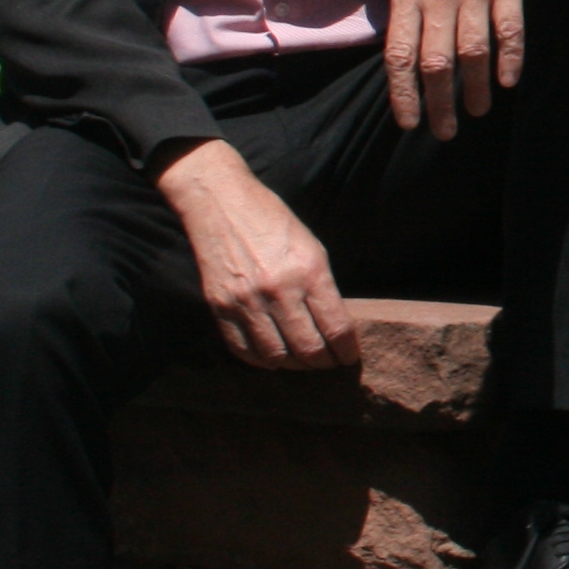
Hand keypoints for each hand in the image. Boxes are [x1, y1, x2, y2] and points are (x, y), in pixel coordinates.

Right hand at [155, 139, 359, 369]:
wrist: (221, 203)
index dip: (346, 350)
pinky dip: (261, 360)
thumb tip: (334, 326)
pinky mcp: (219, 307)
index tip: (349, 358)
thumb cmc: (274, 221)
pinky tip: (272, 358)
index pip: (336, 328)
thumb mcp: (312, 247)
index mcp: (309, 271)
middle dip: (323, 363)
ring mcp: (246, 301)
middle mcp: (279, 290)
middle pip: (307, 348)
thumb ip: (323, 287)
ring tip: (302, 362)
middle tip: (328, 363)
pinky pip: (242, 350)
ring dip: (293, 365)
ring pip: (276, 356)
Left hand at [387, 0, 540, 136]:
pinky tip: (508, 81)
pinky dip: (509, 60)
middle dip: (439, 104)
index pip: (399, 54)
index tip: (410, 123)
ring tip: (478, 111)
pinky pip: (509, 30)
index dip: (404, 94)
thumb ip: (407, 6)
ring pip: (472, 53)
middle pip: (435, 62)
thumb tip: (405, 57)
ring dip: (474, 89)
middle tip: (445, 132)